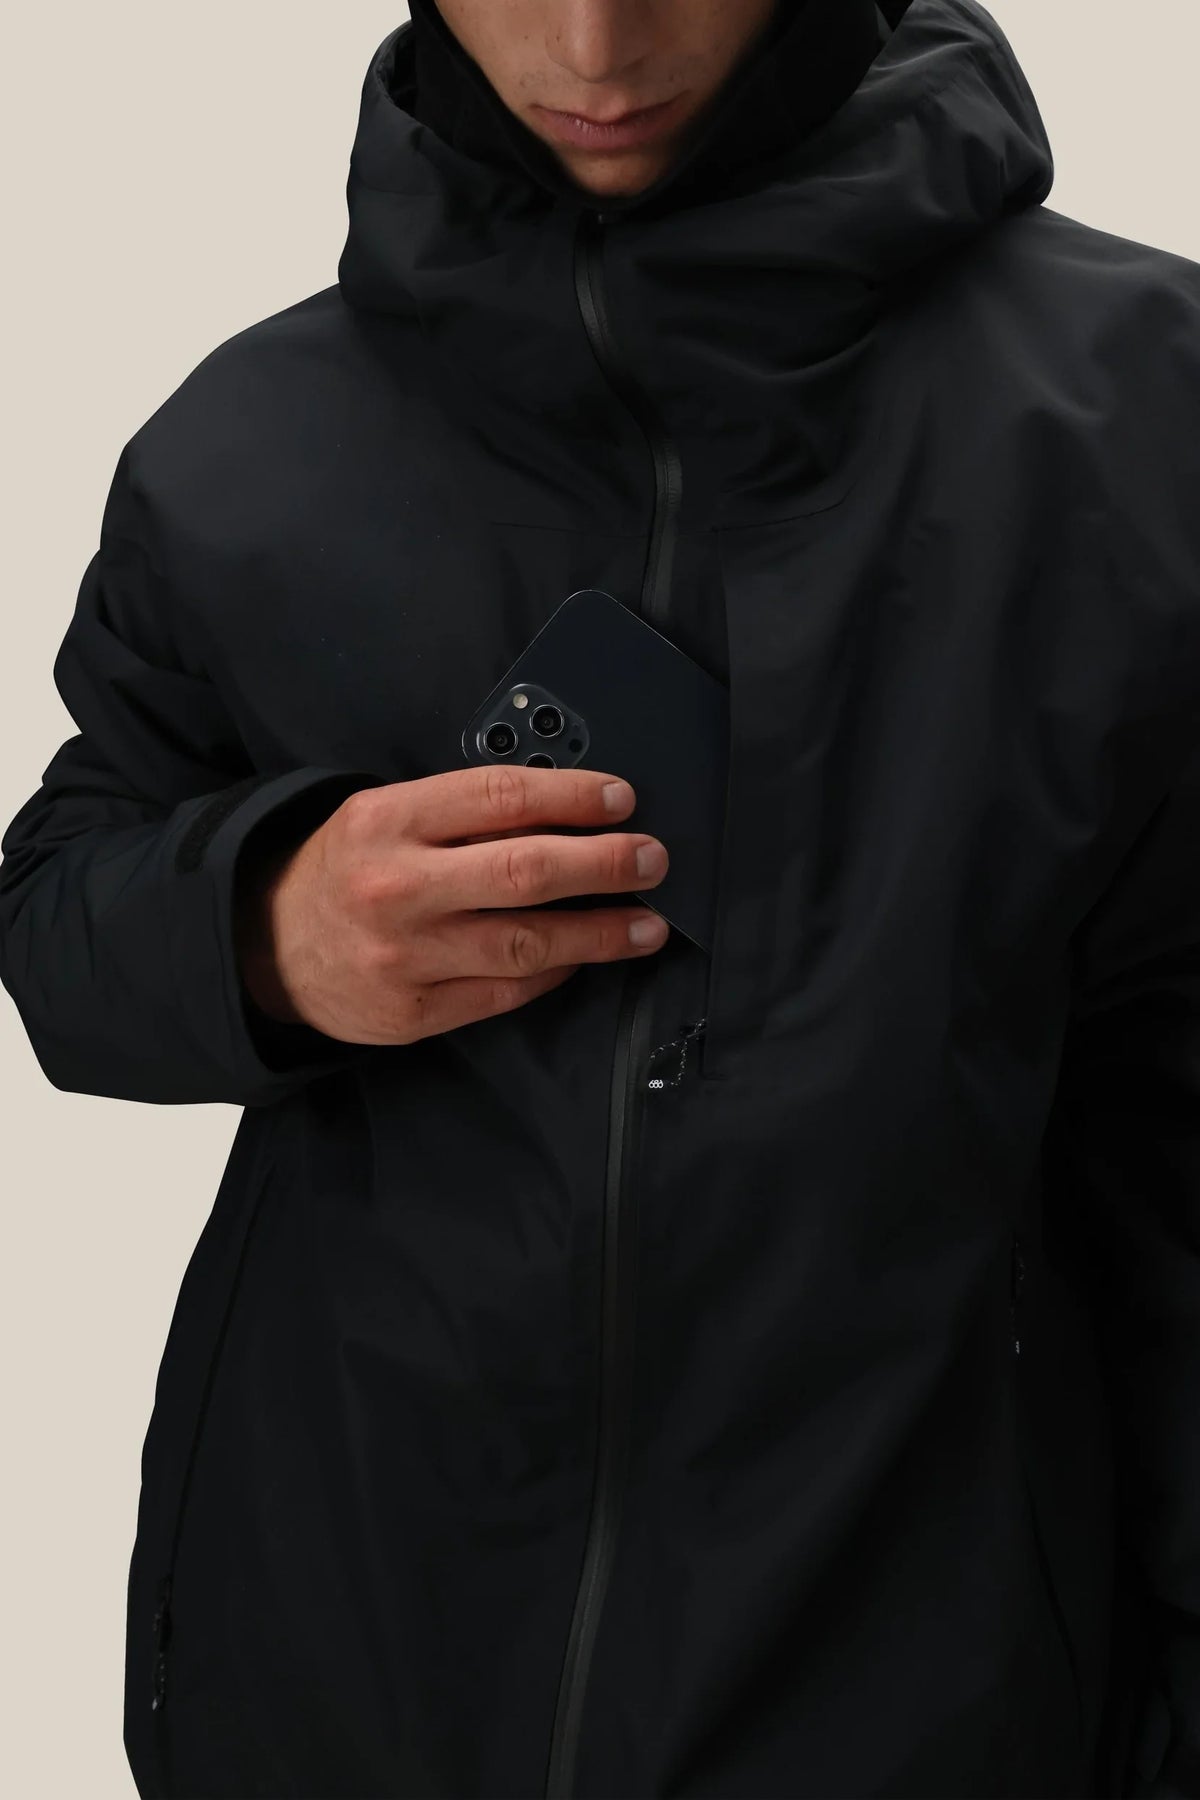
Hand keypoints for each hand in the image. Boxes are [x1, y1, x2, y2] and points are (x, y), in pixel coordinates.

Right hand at [235, 765, 669, 1045]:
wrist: (268, 946)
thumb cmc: (345, 869)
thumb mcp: (384, 815)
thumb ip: (462, 813)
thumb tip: (568, 812)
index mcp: (388, 820)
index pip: (500, 798)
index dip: (573, 797)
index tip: (622, 801)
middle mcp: (395, 887)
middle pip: (525, 872)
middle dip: (604, 864)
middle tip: (651, 860)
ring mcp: (404, 956)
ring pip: (525, 944)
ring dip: (599, 933)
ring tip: (646, 925)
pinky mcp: (413, 1013)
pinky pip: (504, 992)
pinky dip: (553, 974)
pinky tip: (584, 958)